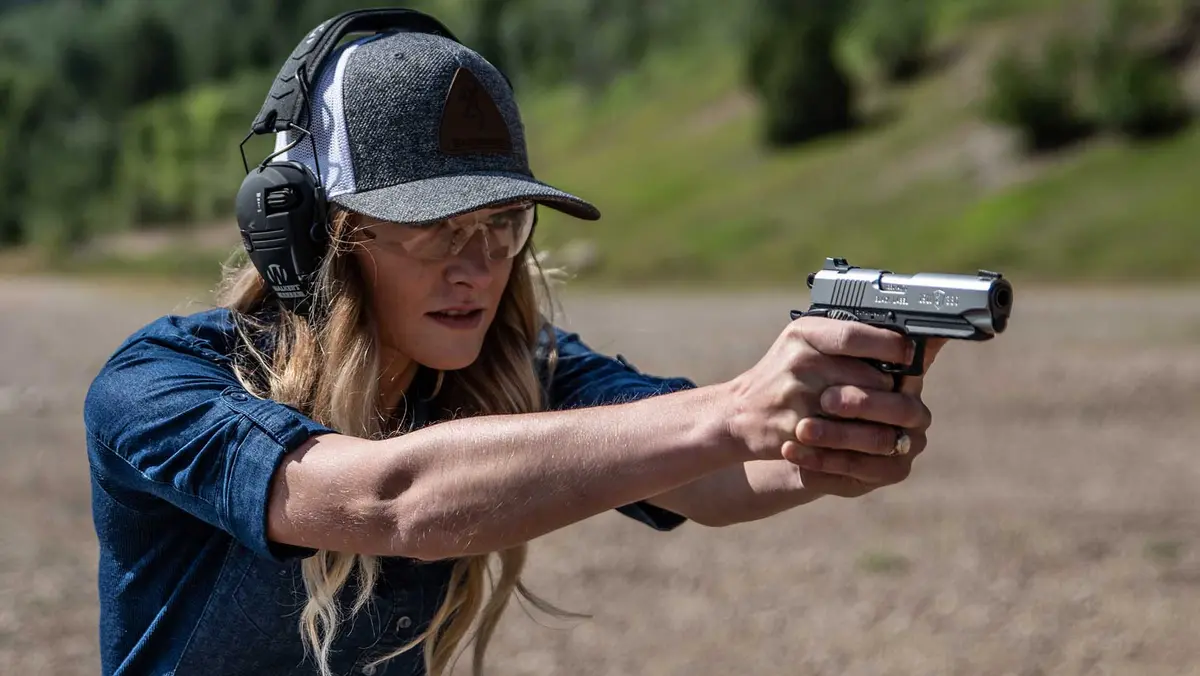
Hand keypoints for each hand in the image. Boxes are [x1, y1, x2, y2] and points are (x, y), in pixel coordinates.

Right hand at [722, 316, 923, 462]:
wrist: (740, 413)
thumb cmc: (782, 375)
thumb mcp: (805, 344)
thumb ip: (846, 338)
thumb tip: (903, 338)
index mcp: (803, 333)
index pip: (856, 335)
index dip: (890, 345)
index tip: (908, 352)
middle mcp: (799, 360)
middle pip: (869, 374)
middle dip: (890, 386)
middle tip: (898, 390)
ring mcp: (797, 395)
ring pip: (863, 407)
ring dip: (879, 413)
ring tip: (880, 413)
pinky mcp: (798, 427)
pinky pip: (846, 433)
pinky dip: (860, 435)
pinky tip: (864, 433)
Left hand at [783, 335, 947, 497]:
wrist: (801, 430)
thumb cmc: (817, 386)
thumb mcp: (822, 353)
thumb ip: (845, 335)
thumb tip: (864, 308)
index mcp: (908, 377)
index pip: (913, 369)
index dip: (887, 361)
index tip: (857, 364)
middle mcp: (914, 413)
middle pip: (899, 408)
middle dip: (861, 403)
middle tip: (826, 399)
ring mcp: (902, 447)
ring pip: (876, 443)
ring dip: (837, 436)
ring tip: (801, 429)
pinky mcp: (881, 474)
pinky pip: (855, 473)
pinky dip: (821, 462)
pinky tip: (792, 451)